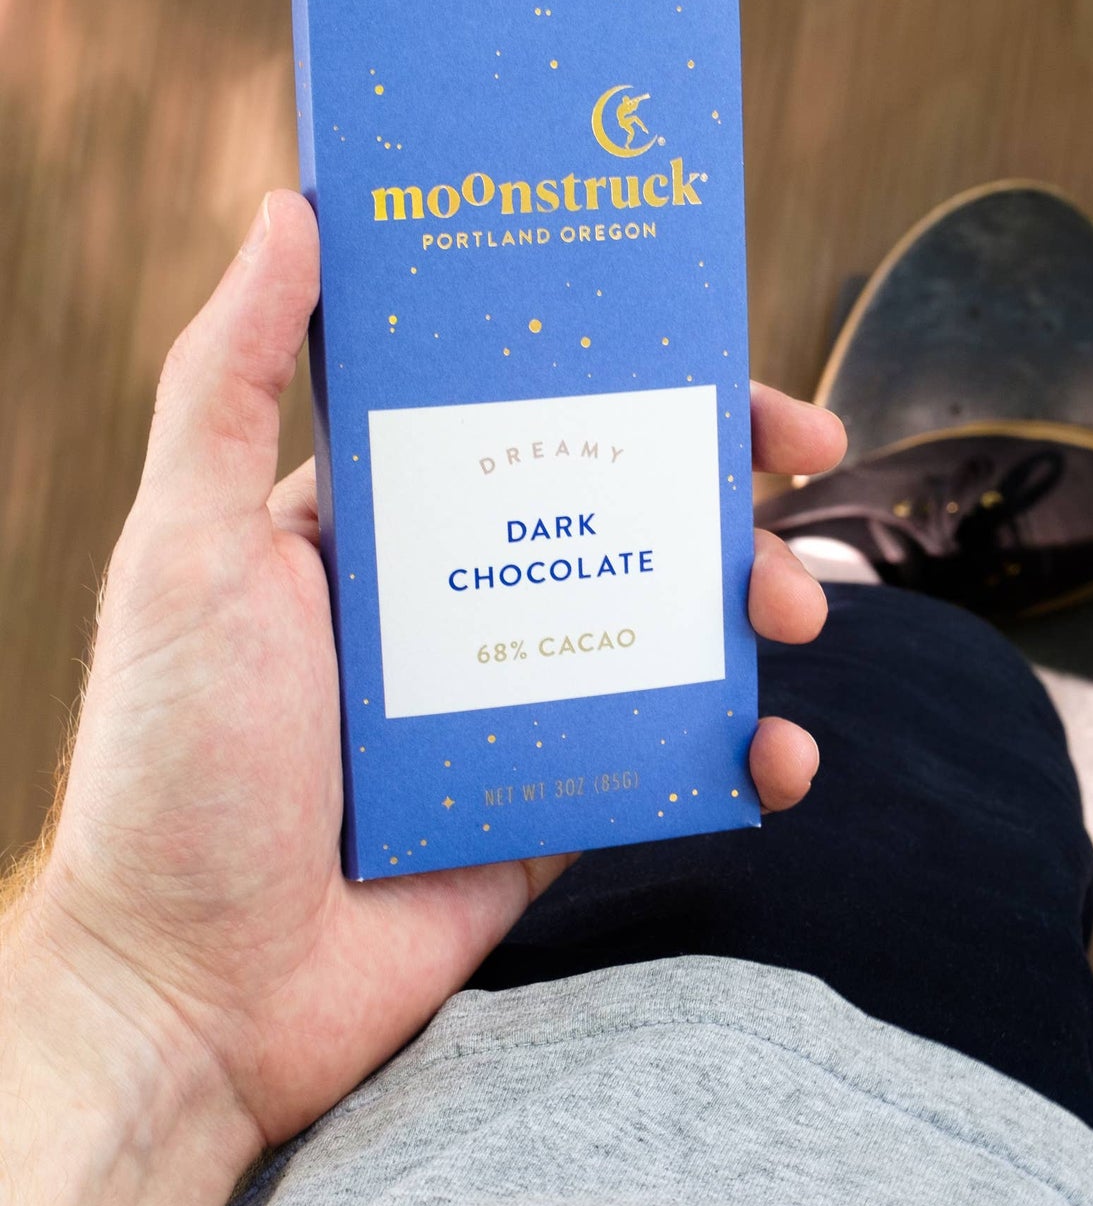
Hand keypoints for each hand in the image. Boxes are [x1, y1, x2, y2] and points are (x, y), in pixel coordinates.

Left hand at [0, 188, 843, 1205]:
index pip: (530, 418)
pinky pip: (672, 759)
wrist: (191, 995)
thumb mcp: (184, 546)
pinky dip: (743, 754)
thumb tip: (295, 210)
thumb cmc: (171, 761)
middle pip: (624, 508)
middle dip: (728, 484)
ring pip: (667, 624)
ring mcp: (515, 702)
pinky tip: (775, 758)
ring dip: (757, 600)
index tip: (721, 363)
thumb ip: (227, 378)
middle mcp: (457, 599)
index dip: (634, 380)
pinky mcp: (553, 803)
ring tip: (799, 612)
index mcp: (384, 522)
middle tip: (808, 471)